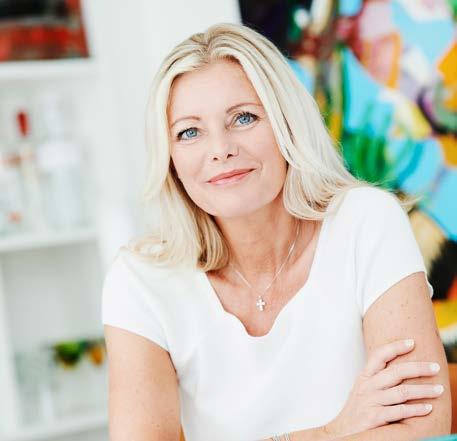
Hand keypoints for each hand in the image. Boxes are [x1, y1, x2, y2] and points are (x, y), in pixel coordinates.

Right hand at [324, 338, 443, 437]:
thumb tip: (401, 367)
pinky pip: (399, 411)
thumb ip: (377, 378)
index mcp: (364, 377)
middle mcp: (367, 386)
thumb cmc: (357, 409)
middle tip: (435, 367)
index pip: (379, 355)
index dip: (395, 347)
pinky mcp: (374, 418)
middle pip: (395, 372)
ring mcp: (370, 402)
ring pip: (401, 392)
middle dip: (418, 368)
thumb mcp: (362, 389)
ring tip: (439, 389)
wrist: (342, 431)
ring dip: (423, 390)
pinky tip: (428, 408)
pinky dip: (415, 410)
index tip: (412, 342)